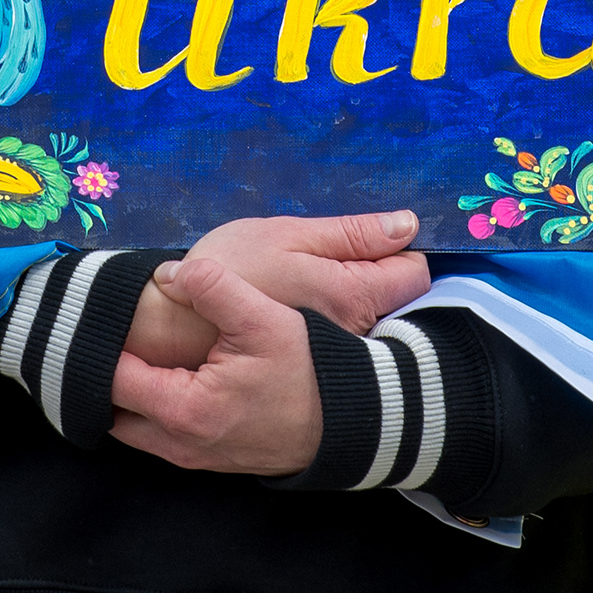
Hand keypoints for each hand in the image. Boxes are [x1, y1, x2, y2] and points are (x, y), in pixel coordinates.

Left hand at [109, 256, 323, 474]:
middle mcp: (178, 443)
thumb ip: (212, 286)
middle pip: (113, 409)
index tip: (104, 316)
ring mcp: (191, 457)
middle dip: (109, 372)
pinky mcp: (205, 459)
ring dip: (128, 392)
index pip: (114, 377)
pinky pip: (157, 434)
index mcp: (183, 410)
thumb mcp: (264, 319)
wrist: (349, 421)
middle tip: (114, 333)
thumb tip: (168, 274)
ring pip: (133, 426)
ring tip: (136, 350)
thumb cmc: (308, 372)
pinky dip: (149, 408)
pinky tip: (164, 374)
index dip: (104, 343)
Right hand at [122, 210, 426, 368]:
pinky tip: (303, 312)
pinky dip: (336, 326)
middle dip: (382, 277)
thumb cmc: (230, 272)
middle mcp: (356, 335)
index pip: (415, 274)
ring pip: (374, 324)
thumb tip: (406, 224)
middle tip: (341, 258)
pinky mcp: (314, 369)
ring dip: (358, 302)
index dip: (400, 249)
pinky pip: (346, 345)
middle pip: (399, 303)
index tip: (371, 240)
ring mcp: (336, 357)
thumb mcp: (287, 235)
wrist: (177, 328)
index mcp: (354, 296)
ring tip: (316, 284)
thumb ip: (351, 233)